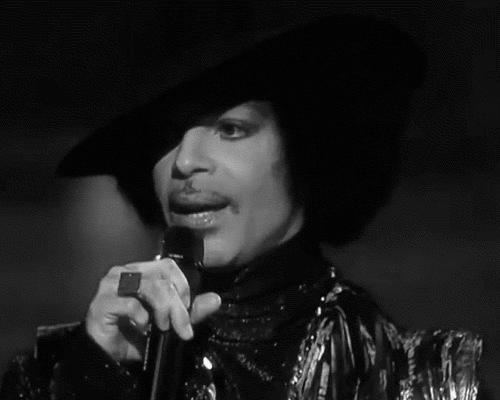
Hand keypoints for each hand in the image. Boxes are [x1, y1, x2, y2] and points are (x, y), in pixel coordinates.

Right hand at [85, 258, 220, 361]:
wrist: (106, 357)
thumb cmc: (134, 336)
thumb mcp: (169, 324)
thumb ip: (191, 311)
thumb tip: (216, 300)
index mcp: (140, 271)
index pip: (168, 266)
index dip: (183, 285)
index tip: (187, 310)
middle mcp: (125, 272)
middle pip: (162, 277)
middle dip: (178, 304)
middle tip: (182, 327)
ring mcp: (112, 285)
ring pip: (150, 286)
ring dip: (164, 309)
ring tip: (164, 327)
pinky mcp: (102, 302)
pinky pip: (130, 304)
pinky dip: (142, 318)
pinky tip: (142, 329)